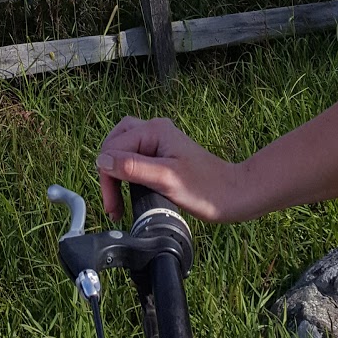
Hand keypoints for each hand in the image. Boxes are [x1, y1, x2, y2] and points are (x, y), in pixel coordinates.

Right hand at [96, 116, 251, 223]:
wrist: (235, 194)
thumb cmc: (206, 189)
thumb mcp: (166, 179)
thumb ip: (132, 167)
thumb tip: (102, 160)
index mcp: (154, 131)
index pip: (114, 148)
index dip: (108, 178)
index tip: (113, 207)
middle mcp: (155, 130)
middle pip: (116, 142)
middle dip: (108, 172)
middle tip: (113, 203)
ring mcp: (161, 141)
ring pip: (124, 148)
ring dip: (116, 172)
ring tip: (117, 199)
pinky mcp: (165, 155)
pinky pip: (136, 156)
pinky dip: (128, 172)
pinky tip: (130, 189)